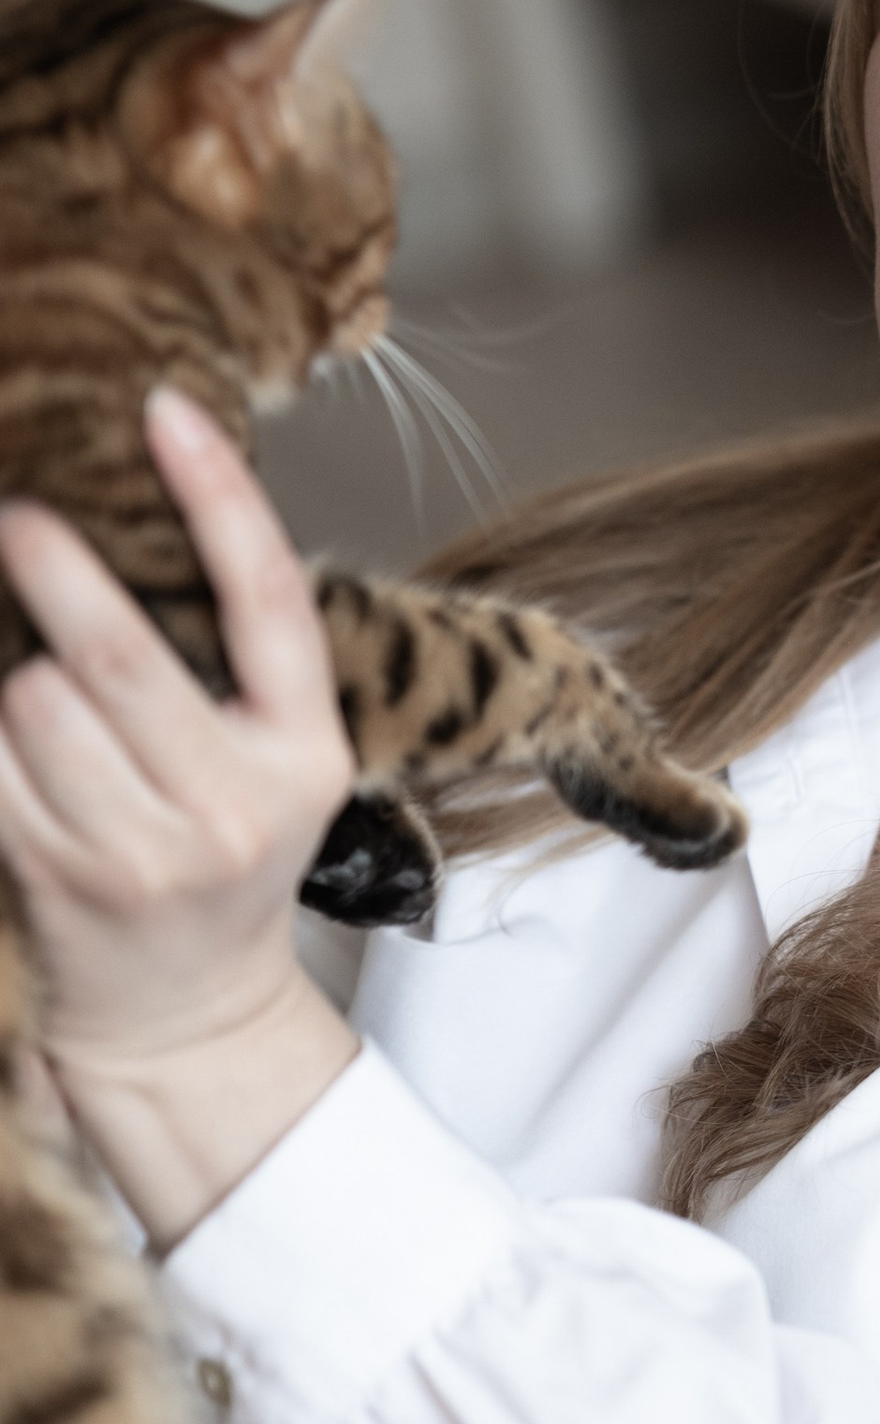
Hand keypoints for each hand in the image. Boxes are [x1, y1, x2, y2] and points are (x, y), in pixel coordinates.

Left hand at [0, 385, 358, 1237]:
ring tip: (33, 689)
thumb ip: (235, 668)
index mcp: (305, 751)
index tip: (165, 409)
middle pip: (117, 654)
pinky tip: (10, 729)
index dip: (219, 497)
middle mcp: (232, 801)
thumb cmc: (225, 858)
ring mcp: (141, 847)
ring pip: (34, 701)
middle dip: (50, 570)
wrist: (190, 1014)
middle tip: (16, 518)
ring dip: (15, 676)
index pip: (269, 600)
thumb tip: (140, 523)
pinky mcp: (57, 875)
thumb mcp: (279, 764)